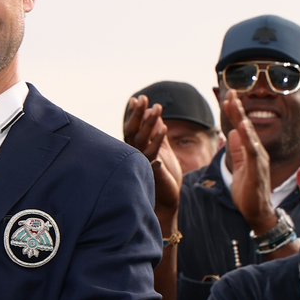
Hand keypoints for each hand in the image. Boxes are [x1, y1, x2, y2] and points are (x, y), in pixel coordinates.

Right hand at [124, 96, 181, 226]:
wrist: (166, 201)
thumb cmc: (164, 176)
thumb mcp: (162, 150)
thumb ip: (158, 135)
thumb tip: (156, 117)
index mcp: (136, 148)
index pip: (132, 127)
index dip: (134, 113)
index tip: (137, 98)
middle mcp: (135, 154)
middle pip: (133, 131)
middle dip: (138, 113)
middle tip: (145, 98)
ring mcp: (141, 162)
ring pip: (141, 139)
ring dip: (149, 122)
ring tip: (158, 108)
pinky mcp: (149, 171)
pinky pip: (152, 153)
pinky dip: (157, 141)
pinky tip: (164, 129)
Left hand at [222, 93, 275, 232]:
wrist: (256, 212)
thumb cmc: (248, 191)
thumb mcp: (239, 166)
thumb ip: (237, 150)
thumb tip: (231, 133)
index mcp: (252, 150)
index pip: (242, 127)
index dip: (235, 112)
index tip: (227, 97)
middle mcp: (258, 151)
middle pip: (246, 126)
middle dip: (238, 109)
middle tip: (230, 92)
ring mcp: (259, 159)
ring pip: (249, 135)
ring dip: (241, 118)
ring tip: (235, 104)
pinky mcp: (257, 169)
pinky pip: (252, 151)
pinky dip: (247, 138)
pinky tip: (242, 127)